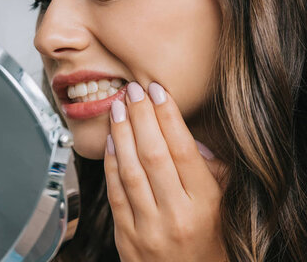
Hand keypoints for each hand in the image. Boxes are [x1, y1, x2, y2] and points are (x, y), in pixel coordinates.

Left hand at [103, 81, 226, 261]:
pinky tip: (110, 140)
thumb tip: (187, 136)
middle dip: (141, 116)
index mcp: (205, 204)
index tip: (158, 91)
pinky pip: (114, 192)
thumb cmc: (209, 243)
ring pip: (130, 170)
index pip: (183, 149)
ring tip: (118, 107)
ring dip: (122, 133)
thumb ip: (212, 172)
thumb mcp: (223, 207)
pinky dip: (110, 163)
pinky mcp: (126, 236)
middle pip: (153, 154)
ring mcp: (148, 227)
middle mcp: (176, 215)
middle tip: (133, 90)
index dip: (168, 116)